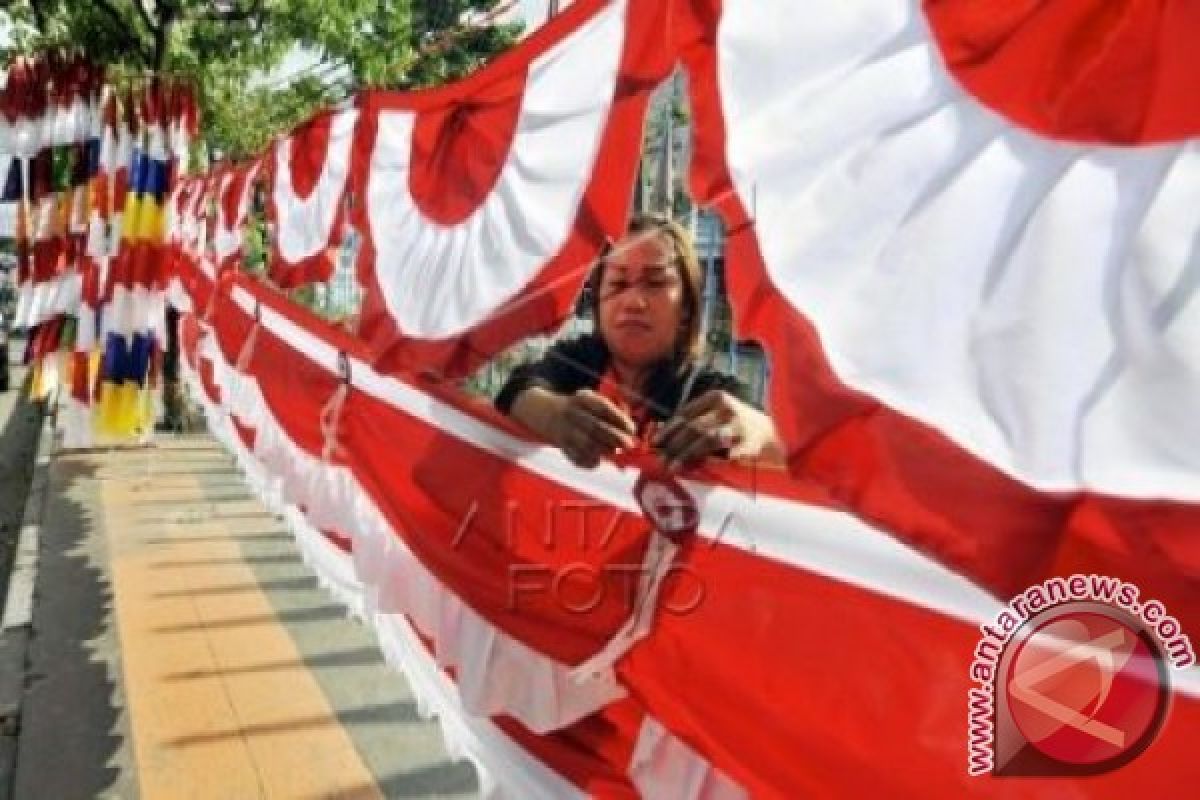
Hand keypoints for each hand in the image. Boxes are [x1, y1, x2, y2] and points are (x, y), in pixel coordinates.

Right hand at [549, 389, 636, 467]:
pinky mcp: (561, 444)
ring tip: (612, 452)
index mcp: (582, 399)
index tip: (632, 430)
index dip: (619, 420)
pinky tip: (597, 461)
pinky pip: (576, 456)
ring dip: (603, 451)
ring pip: (586, 444)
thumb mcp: (592, 403)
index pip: (603, 408)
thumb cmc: (581, 410)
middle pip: (595, 427)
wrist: (546, 412)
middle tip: (628, 445)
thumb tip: (630, 432)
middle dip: (615, 438)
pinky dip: (590, 462)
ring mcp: (564, 429)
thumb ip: (611, 415)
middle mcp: (571, 413)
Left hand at [652, 389, 774, 470]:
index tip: (655, 443)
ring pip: (707, 439)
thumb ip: (695, 423)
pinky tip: (699, 471)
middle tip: (661, 460)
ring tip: (673, 467)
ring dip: (687, 454)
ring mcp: (739, 426)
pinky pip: (725, 456)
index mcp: (717, 398)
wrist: (774, 437)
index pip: (686, 413)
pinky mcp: (749, 445)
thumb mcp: (717, 416)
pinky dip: (711, 464)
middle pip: (694, 427)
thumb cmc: (737, 427)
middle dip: (674, 445)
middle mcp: (728, 409)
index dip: (668, 429)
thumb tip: (662, 438)